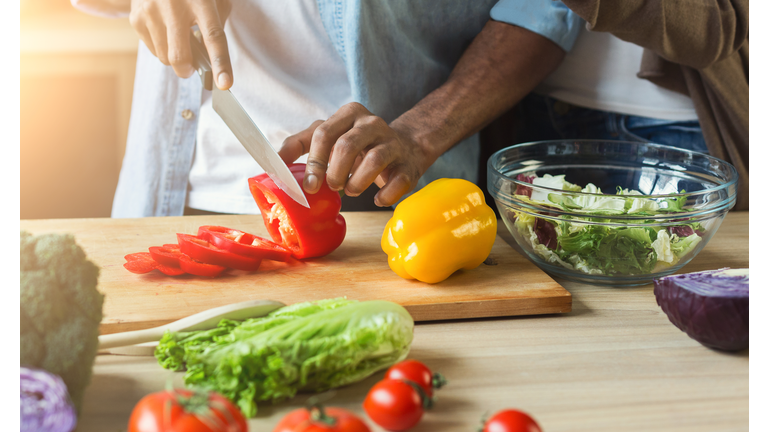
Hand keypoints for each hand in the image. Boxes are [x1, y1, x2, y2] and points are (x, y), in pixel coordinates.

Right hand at [129, 0, 232, 88]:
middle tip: (190, 69)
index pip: (214, 37)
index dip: (220, 63)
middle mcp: (174, 5)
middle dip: (186, 70)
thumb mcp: (214, 0)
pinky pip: (152, 50)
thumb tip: (212, 61)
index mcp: (201, 1)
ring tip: (177, 38)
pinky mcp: (136, 18)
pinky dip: (161, 48)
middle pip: (180, 56)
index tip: (224, 83)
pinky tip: (164, 30)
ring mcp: (152, 11)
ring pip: (164, 58)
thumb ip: (217, 25)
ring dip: (174, 57)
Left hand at [278, 103, 436, 206]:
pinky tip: (376, 198)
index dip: (313, 162)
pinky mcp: (408, 164)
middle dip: (334, 172)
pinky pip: (397, 181)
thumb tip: (273, 163)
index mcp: (349, 114)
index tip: (308, 185)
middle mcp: (372, 123)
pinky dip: (383, 195)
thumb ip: (301, 144)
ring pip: (374, 160)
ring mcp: (393, 142)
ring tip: (351, 190)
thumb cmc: (358, 145)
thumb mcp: (329, 136)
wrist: (405, 148)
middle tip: (331, 187)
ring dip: (357, 183)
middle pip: (347, 145)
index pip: (324, 133)